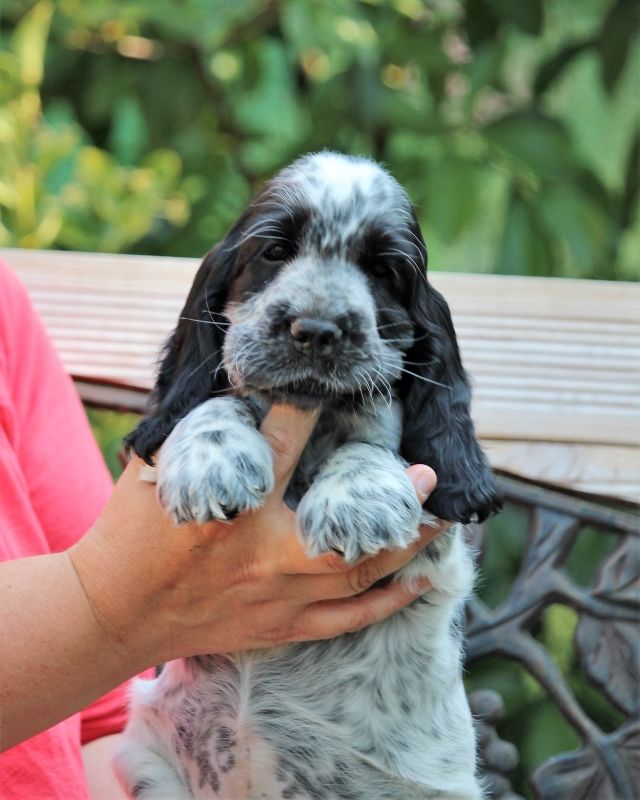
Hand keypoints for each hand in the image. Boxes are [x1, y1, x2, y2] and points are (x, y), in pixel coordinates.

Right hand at [70, 405, 448, 665]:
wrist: (114, 610)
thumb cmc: (131, 532)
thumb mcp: (154, 468)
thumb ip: (196, 430)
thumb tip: (234, 387)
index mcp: (227, 504)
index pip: (281, 441)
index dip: (308, 408)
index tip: (336, 391)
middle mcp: (258, 552)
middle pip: (340, 524)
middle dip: (390, 500)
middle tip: (426, 474)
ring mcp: (274, 595)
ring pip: (355, 573)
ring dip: (404, 547)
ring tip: (440, 521)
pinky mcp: (279, 626)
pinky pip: (345, 620)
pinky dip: (386, 602)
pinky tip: (420, 582)